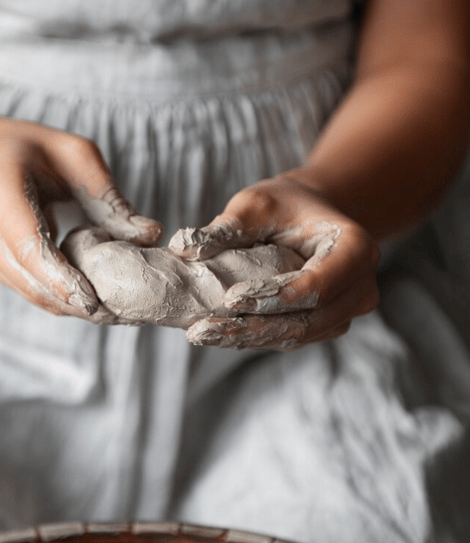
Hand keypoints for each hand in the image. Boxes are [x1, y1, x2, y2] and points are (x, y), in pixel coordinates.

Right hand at [0, 116, 161, 319]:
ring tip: (117, 314)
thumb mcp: (76, 154)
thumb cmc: (34, 150)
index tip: (94, 301)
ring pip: (27, 290)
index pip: (27, 243)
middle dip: (74, 302)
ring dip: (70, 307)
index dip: (59, 276)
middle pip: (28, 276)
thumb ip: (109, 196)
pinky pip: (26, 288)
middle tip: (124, 315)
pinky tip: (94, 301)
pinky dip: (60, 298)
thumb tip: (150, 234)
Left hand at [168, 174, 379, 349]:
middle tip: (202, 330)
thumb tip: (183, 247)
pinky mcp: (325, 325)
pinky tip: (217, 334)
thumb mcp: (255, 204)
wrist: (307, 215)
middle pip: (306, 321)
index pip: (317, 285)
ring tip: (202, 334)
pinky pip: (290, 338)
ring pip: (296, 336)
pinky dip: (253, 338)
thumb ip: (225, 227)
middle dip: (252, 327)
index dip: (274, 297)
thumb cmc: (284, 204)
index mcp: (355, 249)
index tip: (230, 299)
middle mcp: (360, 288)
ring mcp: (346, 312)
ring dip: (247, 338)